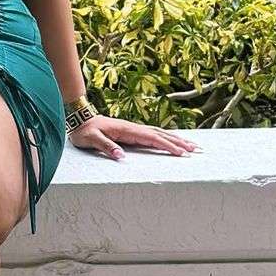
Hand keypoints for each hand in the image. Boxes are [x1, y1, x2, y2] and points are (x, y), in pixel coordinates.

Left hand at [67, 114, 201, 161]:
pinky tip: (172, 141)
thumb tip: (120, 156)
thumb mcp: (91, 139)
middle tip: (196, 150)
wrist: (79, 119)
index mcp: (127, 130)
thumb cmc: (85, 131)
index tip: (180, 152)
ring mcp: (133, 129)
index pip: (151, 138)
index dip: (167, 145)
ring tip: (191, 145)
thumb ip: (105, 147)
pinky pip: (153, 135)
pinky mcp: (132, 132)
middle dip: (179, 142)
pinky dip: (165, 137)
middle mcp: (133, 128)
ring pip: (159, 133)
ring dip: (175, 139)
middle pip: (160, 134)